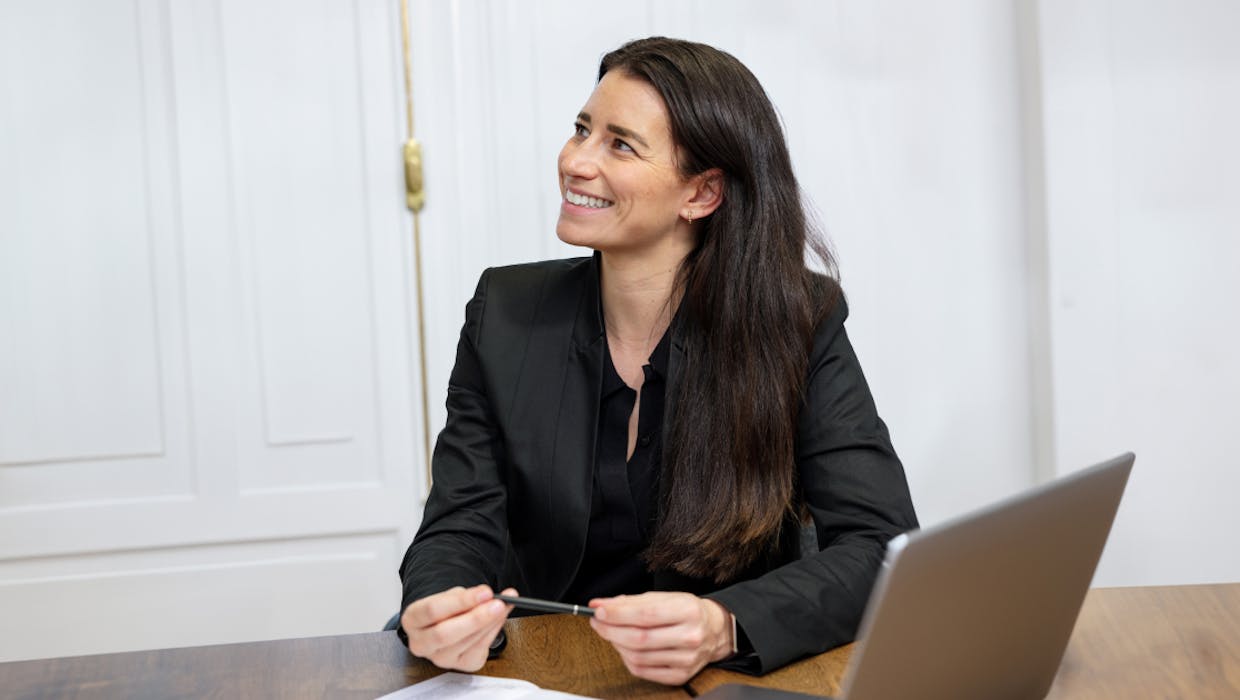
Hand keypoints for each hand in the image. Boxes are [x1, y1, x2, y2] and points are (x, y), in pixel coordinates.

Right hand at [400, 584, 515, 670]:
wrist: (444, 624)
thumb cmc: (446, 609)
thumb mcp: (450, 596)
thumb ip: (465, 597)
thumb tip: (488, 597)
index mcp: (412, 620)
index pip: (432, 610)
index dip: (461, 601)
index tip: (485, 592)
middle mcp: (421, 643)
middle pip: (445, 634)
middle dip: (475, 618)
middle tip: (497, 604)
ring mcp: (439, 658)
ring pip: (465, 643)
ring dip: (489, 623)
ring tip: (503, 607)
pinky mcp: (460, 665)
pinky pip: (479, 650)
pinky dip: (493, 632)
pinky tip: (500, 618)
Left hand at [588, 592, 733, 684]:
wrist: (714, 631)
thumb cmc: (686, 612)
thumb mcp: (664, 597)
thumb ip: (631, 601)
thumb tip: (600, 605)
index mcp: (688, 610)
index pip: (645, 614)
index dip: (617, 614)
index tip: (599, 610)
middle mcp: (690, 636)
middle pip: (639, 638)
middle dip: (611, 630)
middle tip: (598, 621)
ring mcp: (686, 659)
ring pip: (638, 656)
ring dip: (617, 644)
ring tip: (612, 633)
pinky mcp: (680, 675)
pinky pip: (643, 671)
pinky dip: (627, 659)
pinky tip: (625, 648)